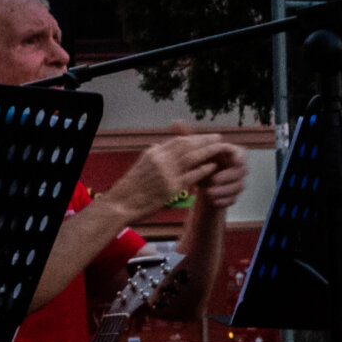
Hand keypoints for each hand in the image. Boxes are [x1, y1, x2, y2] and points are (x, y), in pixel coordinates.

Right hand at [106, 130, 234, 220]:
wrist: (121, 204)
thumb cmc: (130, 188)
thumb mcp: (140, 165)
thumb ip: (153, 155)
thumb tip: (160, 146)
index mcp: (153, 153)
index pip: (177, 141)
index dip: (193, 138)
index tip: (204, 137)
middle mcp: (160, 160)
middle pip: (187, 146)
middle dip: (204, 140)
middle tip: (218, 137)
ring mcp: (166, 174)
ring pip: (192, 157)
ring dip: (208, 151)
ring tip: (220, 148)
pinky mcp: (171, 189)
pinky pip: (192, 176)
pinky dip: (203, 169)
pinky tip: (213, 166)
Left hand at [184, 129, 246, 210]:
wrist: (203, 185)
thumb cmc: (200, 164)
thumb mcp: (192, 151)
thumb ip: (187, 138)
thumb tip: (175, 122)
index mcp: (231, 154)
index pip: (241, 153)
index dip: (238, 157)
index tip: (233, 161)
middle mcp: (238, 168)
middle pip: (241, 171)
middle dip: (228, 176)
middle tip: (214, 179)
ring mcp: (237, 183)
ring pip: (237, 187)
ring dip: (224, 190)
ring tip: (209, 192)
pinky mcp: (232, 196)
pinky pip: (232, 200)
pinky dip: (223, 200)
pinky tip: (213, 200)